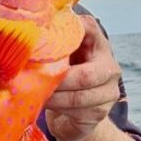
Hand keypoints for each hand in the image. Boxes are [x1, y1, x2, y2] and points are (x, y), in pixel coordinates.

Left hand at [45, 15, 120, 140]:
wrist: (75, 113)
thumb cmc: (66, 76)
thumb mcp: (63, 55)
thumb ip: (55, 41)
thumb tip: (29, 25)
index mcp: (100, 46)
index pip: (89, 29)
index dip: (70, 30)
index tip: (46, 36)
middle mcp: (111, 69)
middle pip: (84, 76)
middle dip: (56, 80)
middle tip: (34, 81)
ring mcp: (108, 94)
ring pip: (77, 98)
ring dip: (52, 97)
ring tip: (33, 94)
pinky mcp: (99, 115)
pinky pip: (75, 114)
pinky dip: (56, 109)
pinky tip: (43, 104)